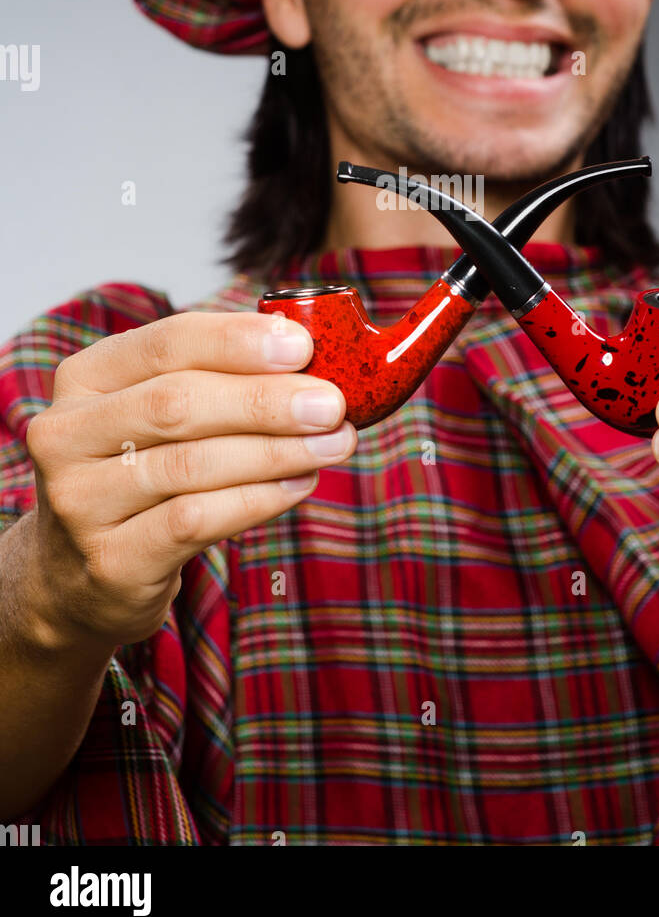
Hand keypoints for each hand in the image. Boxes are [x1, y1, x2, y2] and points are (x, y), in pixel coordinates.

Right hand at [23, 312, 356, 650]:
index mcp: (84, 378)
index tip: (303, 346)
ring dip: (276, 451)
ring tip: (334, 444)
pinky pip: (194, 520)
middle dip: (266, 400)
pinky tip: (298, 485)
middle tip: (332, 404)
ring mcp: (79, 500)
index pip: (166, 343)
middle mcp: (66, 434)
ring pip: (192, 464)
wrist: (77, 575)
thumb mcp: (155, 416)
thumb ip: (217, 381)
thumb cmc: (139, 475)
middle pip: (178, 403)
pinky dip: (256, 499)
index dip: (237, 341)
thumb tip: (309, 358)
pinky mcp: (109, 559)